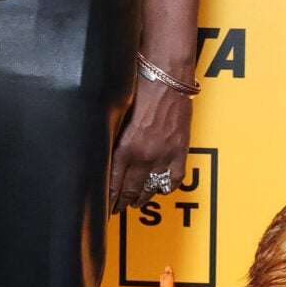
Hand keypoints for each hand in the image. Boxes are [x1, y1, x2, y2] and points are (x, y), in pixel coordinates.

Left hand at [109, 75, 192, 212]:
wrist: (167, 77)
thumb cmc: (141, 88)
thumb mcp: (118, 115)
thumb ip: (114, 138)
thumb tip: (107, 155)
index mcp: (124, 147)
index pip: (113, 184)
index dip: (108, 199)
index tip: (105, 206)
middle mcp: (143, 156)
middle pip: (130, 191)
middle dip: (121, 203)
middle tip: (116, 209)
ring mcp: (163, 155)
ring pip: (151, 189)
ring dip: (142, 198)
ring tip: (135, 202)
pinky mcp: (180, 151)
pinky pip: (173, 180)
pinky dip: (166, 187)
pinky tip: (159, 189)